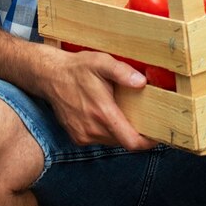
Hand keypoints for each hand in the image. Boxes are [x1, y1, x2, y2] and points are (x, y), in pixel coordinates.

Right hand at [40, 50, 158, 151]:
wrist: (49, 76)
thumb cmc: (76, 69)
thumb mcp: (101, 62)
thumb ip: (122, 72)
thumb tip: (142, 82)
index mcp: (102, 113)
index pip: (131, 141)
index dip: (147, 143)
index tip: (157, 136)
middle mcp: (92, 129)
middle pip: (123, 141)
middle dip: (135, 132)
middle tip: (142, 117)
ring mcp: (83, 135)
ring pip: (111, 141)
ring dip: (120, 131)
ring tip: (121, 113)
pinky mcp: (77, 137)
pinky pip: (99, 139)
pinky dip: (107, 131)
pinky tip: (104, 114)